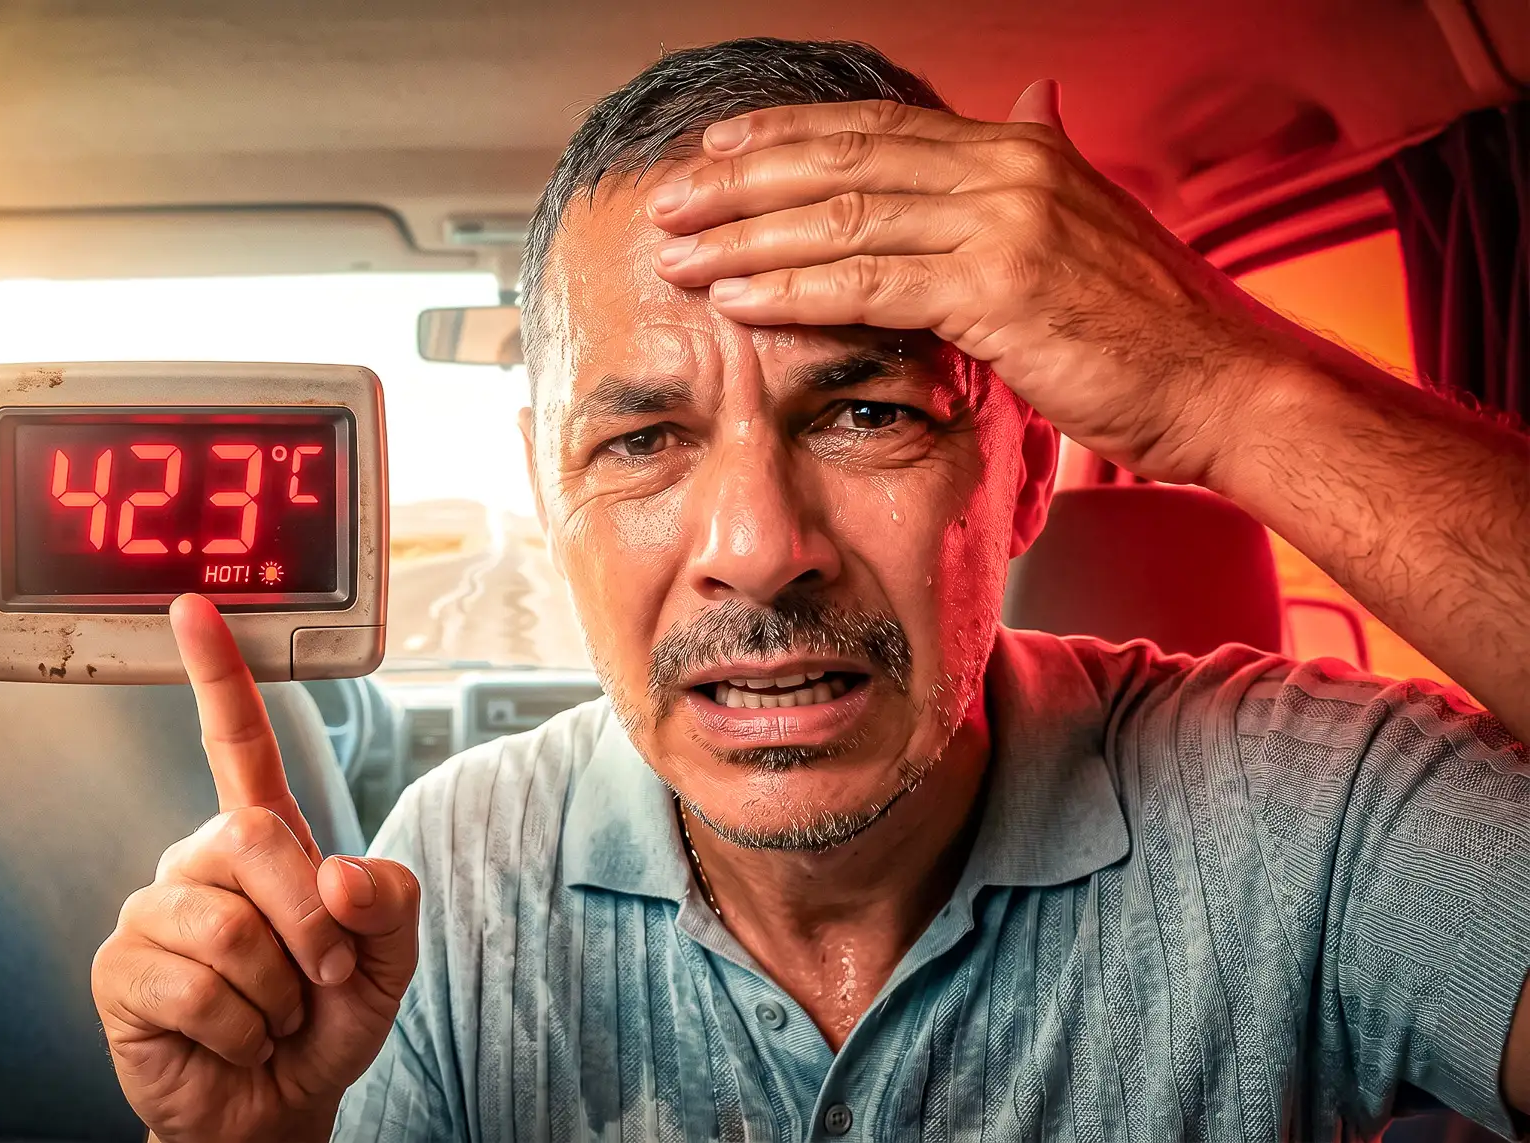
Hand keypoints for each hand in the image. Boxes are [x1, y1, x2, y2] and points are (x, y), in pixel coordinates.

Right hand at [91, 594, 420, 1142]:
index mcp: (261, 838)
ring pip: (228, 927)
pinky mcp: (120, 970)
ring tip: (266, 1014)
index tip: (194, 610)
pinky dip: (237, 1031)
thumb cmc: (322, 1022)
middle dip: (311, 924)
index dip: (217, 675)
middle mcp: (199, 860)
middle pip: (256, 839)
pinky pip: (194, 989)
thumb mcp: (387, 960)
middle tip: (318, 979)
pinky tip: (229, 1039)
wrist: (274, 1110)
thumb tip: (338, 871)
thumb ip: (389, 904)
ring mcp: (154, 912)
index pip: (237, 742)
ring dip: (275, 993)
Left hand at [647, 81, 1316, 487]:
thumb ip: (1045, 162)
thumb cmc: (1152, 326)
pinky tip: (738, 301)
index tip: (718, 149)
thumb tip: (1033, 98)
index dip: (788, 135)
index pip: (876, 130)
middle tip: (669, 199)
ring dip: (748, 238)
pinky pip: (871, 286)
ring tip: (679, 255)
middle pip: (842, 164)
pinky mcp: (999, 290)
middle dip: (742, 181)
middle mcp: (1006, 170)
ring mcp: (1003, 225)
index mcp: (1020, 149)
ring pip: (844, 220)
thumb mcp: (1093, 220)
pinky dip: (795, 291)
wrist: (1226, 383)